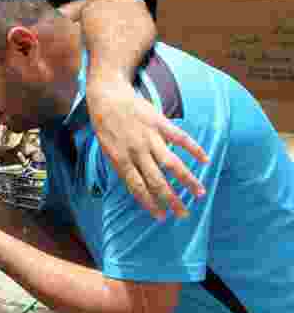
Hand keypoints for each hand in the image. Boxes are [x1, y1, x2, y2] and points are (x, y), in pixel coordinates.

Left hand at [86, 73, 207, 219]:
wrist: (107, 96)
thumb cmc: (105, 125)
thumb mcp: (106, 148)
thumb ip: (122, 166)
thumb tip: (137, 186)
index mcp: (120, 159)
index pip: (137, 187)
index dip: (149, 203)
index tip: (161, 217)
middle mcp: (136, 151)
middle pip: (157, 180)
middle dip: (171, 199)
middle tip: (183, 214)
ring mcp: (149, 137)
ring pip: (172, 163)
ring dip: (187, 180)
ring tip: (200, 194)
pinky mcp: (159, 123)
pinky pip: (180, 138)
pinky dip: (194, 148)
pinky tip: (206, 159)